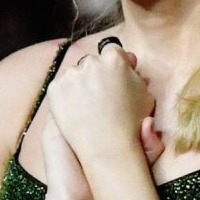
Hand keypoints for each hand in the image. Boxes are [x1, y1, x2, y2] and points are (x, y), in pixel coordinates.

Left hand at [47, 46, 157, 170]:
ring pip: (75, 74)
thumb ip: (135, 74)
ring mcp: (71, 75)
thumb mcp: (144, 96)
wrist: (107, 149)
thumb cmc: (131, 125)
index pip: (112, 49)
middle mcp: (92, 63)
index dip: (113, 64)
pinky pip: (60, 86)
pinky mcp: (55, 88)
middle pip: (91, 61)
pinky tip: (75, 111)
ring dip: (79, 85)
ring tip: (87, 108)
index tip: (113, 78)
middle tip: (100, 96)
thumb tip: (128, 58)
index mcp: (115, 59)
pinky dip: (65, 97)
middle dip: (95, 74)